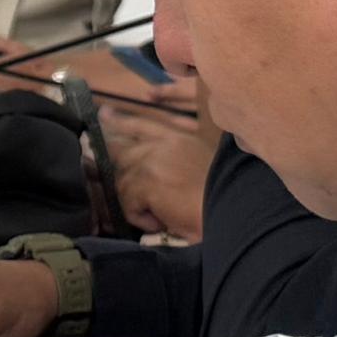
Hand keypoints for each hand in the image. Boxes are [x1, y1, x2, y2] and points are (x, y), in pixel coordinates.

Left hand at [104, 94, 221, 239]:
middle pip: (120, 150)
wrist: (234, 212)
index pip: (143, 124)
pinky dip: (140, 217)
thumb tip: (142, 166)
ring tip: (160, 216)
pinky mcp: (148, 181)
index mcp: (179, 138)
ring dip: (136, 203)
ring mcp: (154, 160)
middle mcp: (164, 144)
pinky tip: (161, 222)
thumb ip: (172, 160)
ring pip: (123, 182)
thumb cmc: (221, 197)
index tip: (104, 114)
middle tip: (102, 174)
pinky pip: (128, 202)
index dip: (121, 121)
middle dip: (108, 166)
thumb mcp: (196, 168)